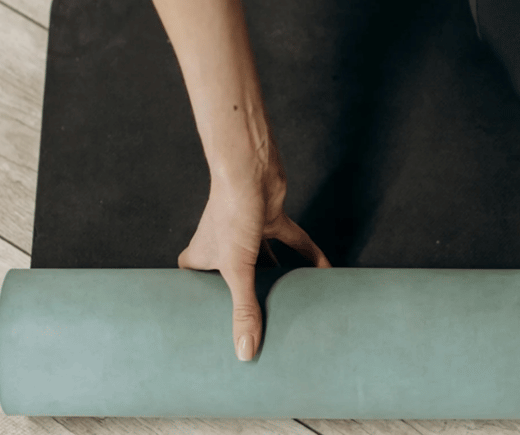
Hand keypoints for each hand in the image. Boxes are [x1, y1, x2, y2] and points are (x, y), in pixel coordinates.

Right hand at [177, 136, 330, 360]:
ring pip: (266, 261)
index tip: (209, 327)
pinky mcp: (271, 218)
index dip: (199, 304)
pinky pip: (292, 241)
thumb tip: (245, 352)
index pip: (195, 286)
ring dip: (280, 278)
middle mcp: (222, 244)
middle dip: (246, 297)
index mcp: (201, 256)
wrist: (250, 168)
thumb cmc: (231, 212)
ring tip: (292, 305)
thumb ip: (244, 309)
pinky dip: (308, 256)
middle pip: (233, 277)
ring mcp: (248, 231)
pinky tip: (324, 272)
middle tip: (257, 325)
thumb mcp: (238, 269)